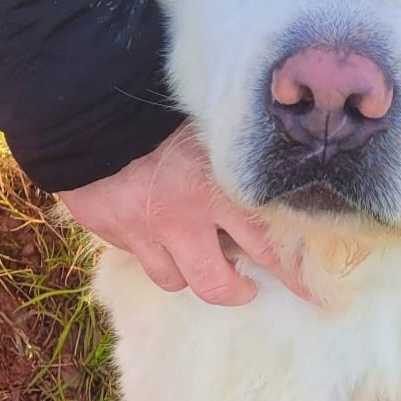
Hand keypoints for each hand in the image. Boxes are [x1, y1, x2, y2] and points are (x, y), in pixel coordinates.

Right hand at [59, 124, 304, 304]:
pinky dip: (153, 251)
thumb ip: (236, 164)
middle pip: (217, 285)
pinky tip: (158, 231)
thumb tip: (270, 185)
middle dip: (237, 291)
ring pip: (175, 280)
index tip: (312, 294)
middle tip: (247, 286)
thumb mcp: (212, 130)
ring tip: (198, 254)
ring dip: (190, 271)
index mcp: (219, 192)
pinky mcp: (113, 232)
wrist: (89, 106)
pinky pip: (140, 258)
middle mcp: (183, 221)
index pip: (268, 248)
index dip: (292, 276)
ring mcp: (144, 232)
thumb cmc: (162, 111)